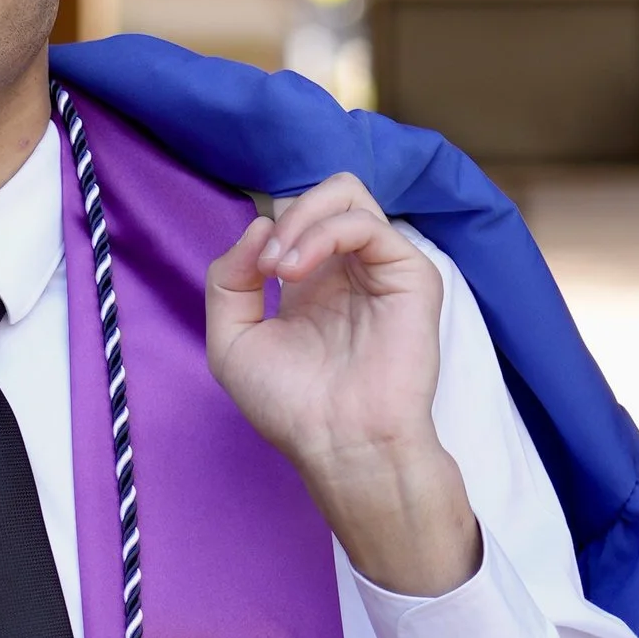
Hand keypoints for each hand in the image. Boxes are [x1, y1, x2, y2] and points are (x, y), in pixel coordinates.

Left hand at [205, 175, 481, 597]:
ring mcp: (380, 270)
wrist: (338, 444)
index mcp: (313, 283)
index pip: (294, 217)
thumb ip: (228, 279)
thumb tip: (260, 225)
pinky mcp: (410, 275)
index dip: (266, 231)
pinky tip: (297, 271)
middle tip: (268, 266)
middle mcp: (349, 271)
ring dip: (302, 219)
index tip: (252, 273)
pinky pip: (368, 223)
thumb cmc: (291, 407)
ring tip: (280, 268)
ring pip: (348, 194)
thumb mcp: (232, 341)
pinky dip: (323, 232)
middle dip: (288, 214)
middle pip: (326, 194)